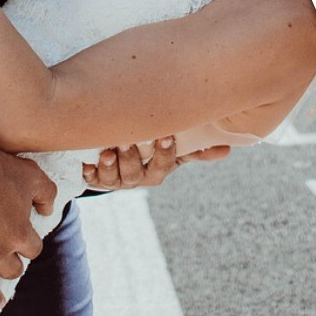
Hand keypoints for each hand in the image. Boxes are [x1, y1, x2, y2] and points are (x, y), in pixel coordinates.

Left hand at [82, 138, 230, 190]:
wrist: (116, 161)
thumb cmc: (150, 149)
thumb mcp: (173, 148)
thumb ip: (197, 148)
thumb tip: (228, 149)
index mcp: (158, 169)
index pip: (165, 163)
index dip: (165, 152)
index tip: (165, 135)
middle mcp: (138, 177)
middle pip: (138, 173)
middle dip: (134, 159)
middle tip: (129, 142)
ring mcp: (117, 180)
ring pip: (114, 178)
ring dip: (112, 165)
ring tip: (109, 152)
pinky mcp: (96, 178)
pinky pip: (92, 180)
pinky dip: (90, 172)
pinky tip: (87, 163)